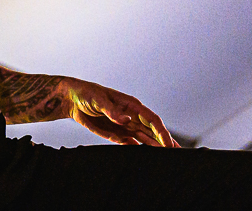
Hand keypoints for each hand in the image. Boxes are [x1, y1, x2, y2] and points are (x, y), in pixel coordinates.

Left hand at [62, 77, 177, 146]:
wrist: (73, 100)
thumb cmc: (87, 94)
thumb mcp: (99, 100)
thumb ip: (113, 111)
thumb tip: (127, 120)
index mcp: (131, 105)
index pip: (151, 119)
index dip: (161, 131)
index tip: (168, 143)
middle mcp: (131, 116)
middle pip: (152, 131)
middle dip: (165, 141)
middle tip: (177, 153)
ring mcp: (125, 125)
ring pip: (145, 138)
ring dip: (155, 147)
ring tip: (168, 157)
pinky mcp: (116, 133)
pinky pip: (131, 143)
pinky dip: (140, 150)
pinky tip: (147, 158)